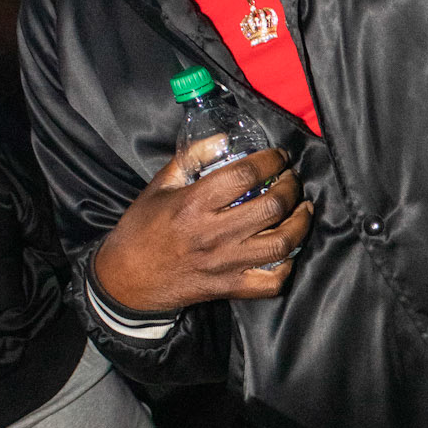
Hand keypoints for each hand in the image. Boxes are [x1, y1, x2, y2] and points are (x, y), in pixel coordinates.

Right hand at [93, 144, 312, 310]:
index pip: (245, 175)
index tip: (279, 157)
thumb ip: (191, 158)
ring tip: (302, 209)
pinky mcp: (230, 288)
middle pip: (272, 206)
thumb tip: (223, 139)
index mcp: (194, 204)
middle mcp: (214, 233)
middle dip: (291, 187)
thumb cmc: (141, 229)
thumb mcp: (159, 186)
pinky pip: (271, 282)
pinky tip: (288, 249)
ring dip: (300, 223)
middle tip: (291, 180)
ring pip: (281, 243)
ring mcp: (225, 263)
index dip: (271, 161)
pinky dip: (287, 266)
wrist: (125, 281)